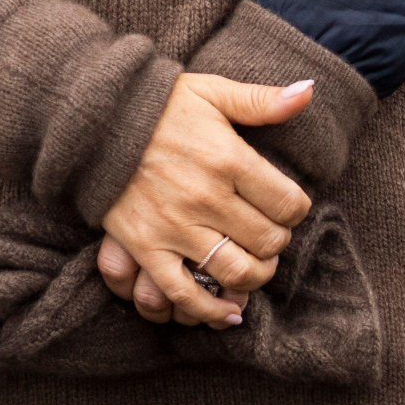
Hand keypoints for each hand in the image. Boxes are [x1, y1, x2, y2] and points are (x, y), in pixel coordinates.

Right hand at [99, 73, 313, 328]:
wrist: (96, 121)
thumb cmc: (160, 106)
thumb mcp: (211, 92)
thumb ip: (261, 100)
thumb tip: (309, 92)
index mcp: (227, 157)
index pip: (288, 203)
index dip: (296, 209)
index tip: (286, 205)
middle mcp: (205, 197)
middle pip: (269, 241)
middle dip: (278, 241)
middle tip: (270, 234)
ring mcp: (174, 226)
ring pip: (237, 272)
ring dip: (256, 276)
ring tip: (255, 264)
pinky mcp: (146, 247)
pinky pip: (185, 293)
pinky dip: (211, 310)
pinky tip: (229, 311)